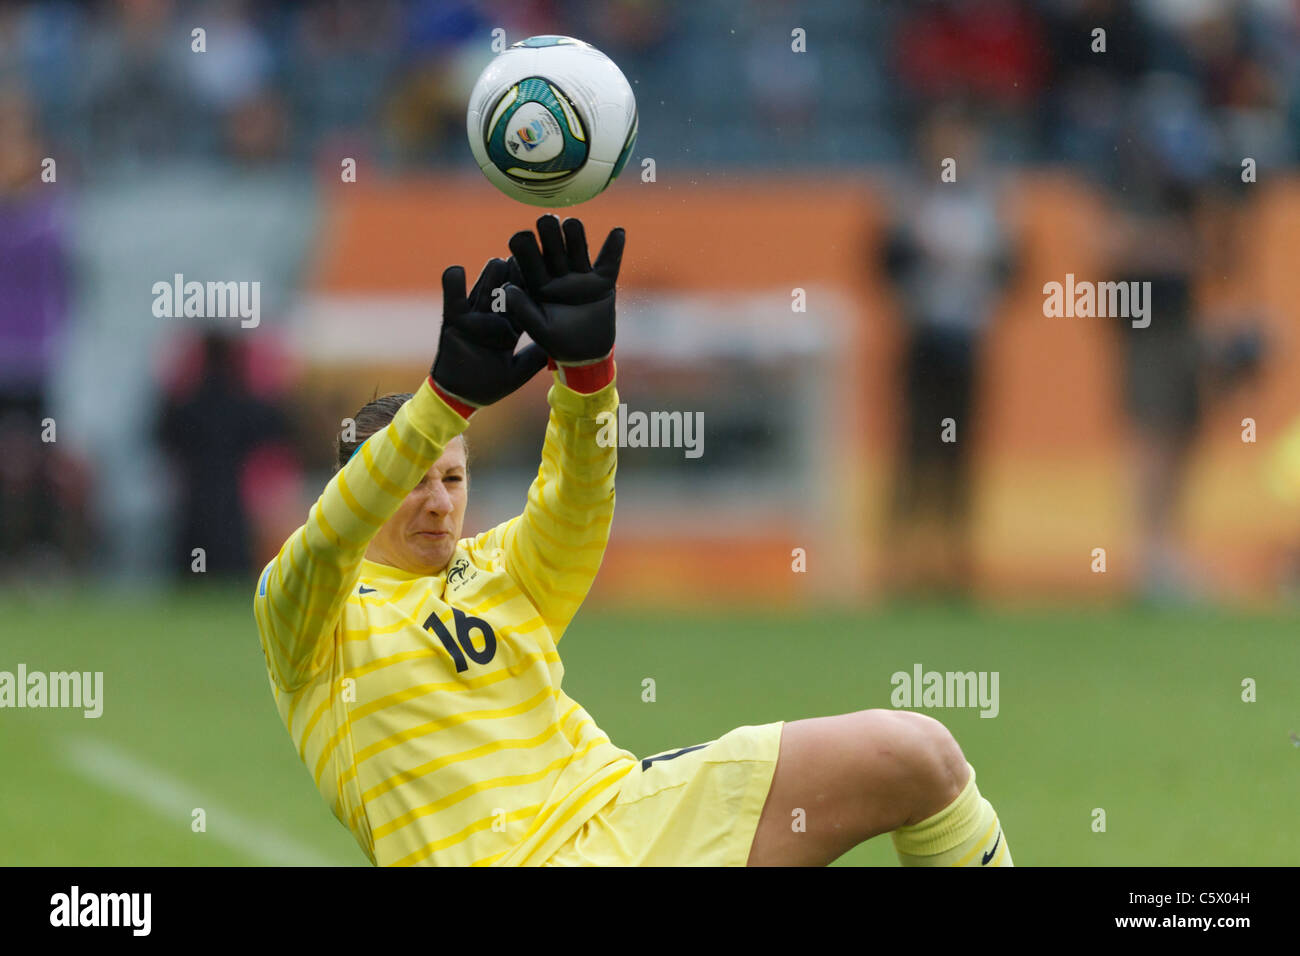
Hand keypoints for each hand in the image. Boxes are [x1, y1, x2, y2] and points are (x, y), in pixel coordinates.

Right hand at [430, 257, 547, 412]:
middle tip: (522, 260)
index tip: (543, 278)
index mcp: (508, 329)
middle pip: (504, 295)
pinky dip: (452, 287)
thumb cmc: (488, 386)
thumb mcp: (518, 372)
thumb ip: (534, 359)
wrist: (461, 397)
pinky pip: (452, 302)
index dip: (531, 293)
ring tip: (497, 262)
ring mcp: (472, 319)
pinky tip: (456, 270)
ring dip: (489, 279)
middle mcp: (491, 320)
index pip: (522, 307)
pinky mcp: (452, 322)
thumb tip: (557, 347)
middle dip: (512, 279)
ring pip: (482, 294)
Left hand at [504, 215, 624, 364]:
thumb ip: (523, 311)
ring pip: (578, 250)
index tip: (519, 236)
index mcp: (539, 283)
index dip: (525, 249)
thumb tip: (507, 289)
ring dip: (576, 236)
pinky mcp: (603, 280)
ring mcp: (581, 276)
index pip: (530, 261)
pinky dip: (614, 247)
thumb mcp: (538, 330)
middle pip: (554, 249)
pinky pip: (609, 262)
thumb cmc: (558, 343)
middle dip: (550, 235)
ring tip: (572, 224)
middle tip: (546, 220)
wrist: (587, 353)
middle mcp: (559, 275)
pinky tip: (618, 231)